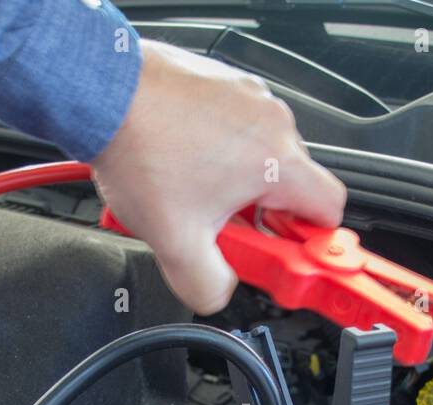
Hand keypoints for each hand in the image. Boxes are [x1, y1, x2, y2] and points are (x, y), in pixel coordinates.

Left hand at [91, 39, 346, 314]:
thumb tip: (219, 295)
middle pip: (293, 186)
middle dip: (262, 216)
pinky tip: (181, 165)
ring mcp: (249, 96)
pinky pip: (236, 128)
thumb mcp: (176, 244)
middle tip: (226, 231)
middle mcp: (272, 122)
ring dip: (236, 183)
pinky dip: (217, 151)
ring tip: (192, 194)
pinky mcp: (223, 83)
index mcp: (278, 161)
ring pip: (261, 156)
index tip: (290, 255)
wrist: (103, 92)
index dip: (312, 241)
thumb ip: (208, 285)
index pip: (329, 211)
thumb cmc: (139, 149)